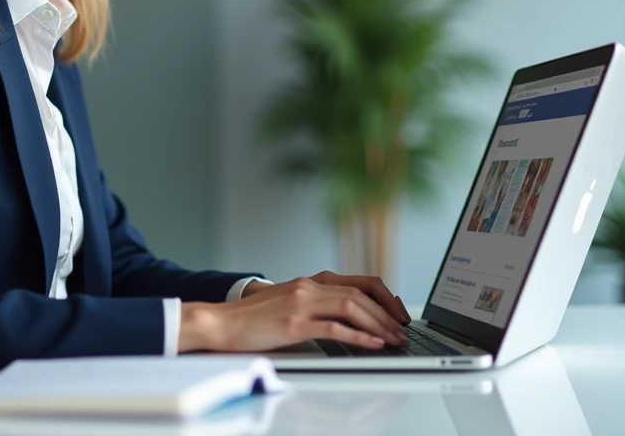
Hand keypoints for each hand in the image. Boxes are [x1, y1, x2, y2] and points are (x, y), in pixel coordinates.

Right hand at [179, 273, 409, 353]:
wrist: (221, 322)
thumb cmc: (253, 318)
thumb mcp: (289, 302)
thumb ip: (315, 303)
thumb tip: (347, 317)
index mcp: (310, 281)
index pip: (359, 281)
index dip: (384, 295)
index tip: (398, 312)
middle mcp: (308, 287)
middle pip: (360, 293)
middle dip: (387, 313)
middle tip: (402, 331)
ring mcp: (301, 303)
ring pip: (352, 306)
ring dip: (378, 324)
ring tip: (393, 339)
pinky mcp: (293, 324)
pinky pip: (334, 328)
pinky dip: (358, 336)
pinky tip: (372, 344)